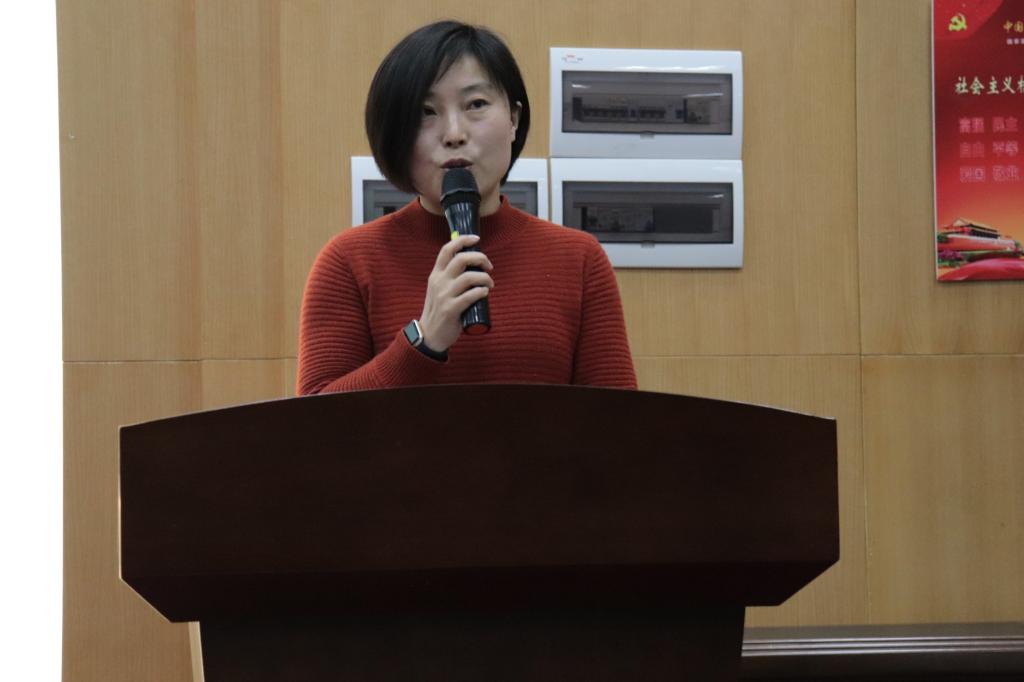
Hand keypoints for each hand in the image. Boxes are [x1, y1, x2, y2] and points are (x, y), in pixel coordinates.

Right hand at [418, 234, 493, 351]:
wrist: (430, 335)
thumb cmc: (439, 310)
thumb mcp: (439, 289)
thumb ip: (451, 277)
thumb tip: (473, 265)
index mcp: (436, 274)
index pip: (447, 249)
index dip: (463, 240)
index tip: (477, 239)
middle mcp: (439, 282)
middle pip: (461, 259)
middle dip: (480, 258)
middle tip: (489, 266)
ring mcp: (444, 296)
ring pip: (468, 277)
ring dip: (484, 278)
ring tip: (489, 283)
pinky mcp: (451, 309)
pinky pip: (470, 296)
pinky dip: (481, 292)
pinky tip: (485, 292)